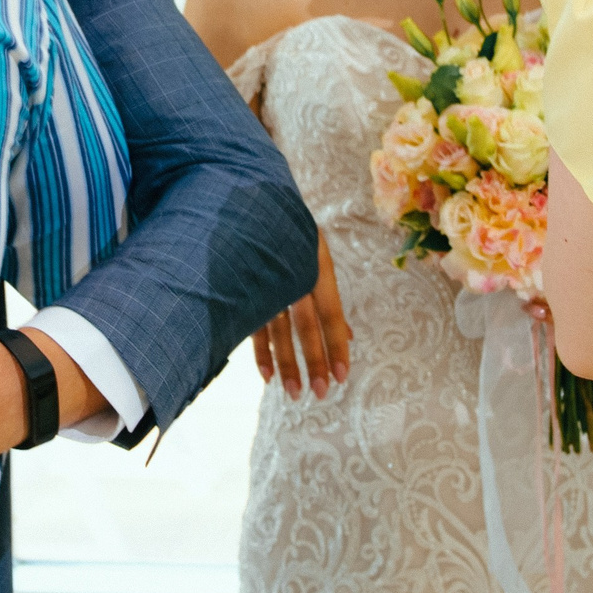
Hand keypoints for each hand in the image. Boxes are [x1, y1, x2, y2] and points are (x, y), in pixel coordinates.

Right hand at [253, 235, 350, 398]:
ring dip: (286, 364)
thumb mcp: (314, 255)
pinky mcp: (243, 286)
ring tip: (293, 392)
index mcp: (315, 265)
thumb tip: (348, 336)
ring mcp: (266, 281)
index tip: (342, 376)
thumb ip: (329, 298)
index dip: (336, 346)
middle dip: (314, 361)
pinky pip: (254, 324)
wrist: (247, 200)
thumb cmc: (288, 231)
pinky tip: (267, 376)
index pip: (331, 314)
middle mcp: (292, 275)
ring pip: (279, 330)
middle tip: (321, 393)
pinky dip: (261, 351)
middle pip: (306, 327)